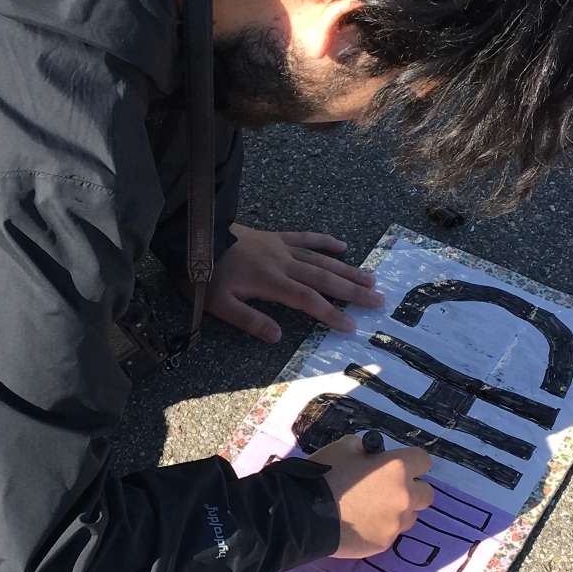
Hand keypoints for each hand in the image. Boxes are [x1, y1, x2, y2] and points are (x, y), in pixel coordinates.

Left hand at [207, 227, 384, 344]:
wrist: (193, 235)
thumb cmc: (204, 274)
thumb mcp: (219, 304)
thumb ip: (249, 320)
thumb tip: (278, 336)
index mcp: (270, 281)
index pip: (307, 299)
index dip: (330, 313)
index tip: (351, 325)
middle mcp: (282, 262)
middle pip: (324, 277)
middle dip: (352, 291)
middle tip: (378, 300)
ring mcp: (281, 247)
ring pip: (321, 258)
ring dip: (347, 269)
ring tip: (371, 279)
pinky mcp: (275, 236)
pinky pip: (305, 237)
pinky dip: (325, 241)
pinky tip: (343, 245)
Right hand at [302, 432, 433, 559]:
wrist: (303, 514)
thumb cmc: (323, 475)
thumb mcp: (342, 447)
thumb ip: (364, 449)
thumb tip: (369, 455)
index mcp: (397, 468)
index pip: (423, 461)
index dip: (411, 462)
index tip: (398, 466)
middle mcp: (404, 496)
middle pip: (426, 494)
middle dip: (412, 490)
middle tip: (388, 490)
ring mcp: (395, 523)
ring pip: (409, 517)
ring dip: (398, 512)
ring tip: (371, 511)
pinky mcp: (384, 543)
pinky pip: (390, 533)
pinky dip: (380, 528)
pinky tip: (359, 525)